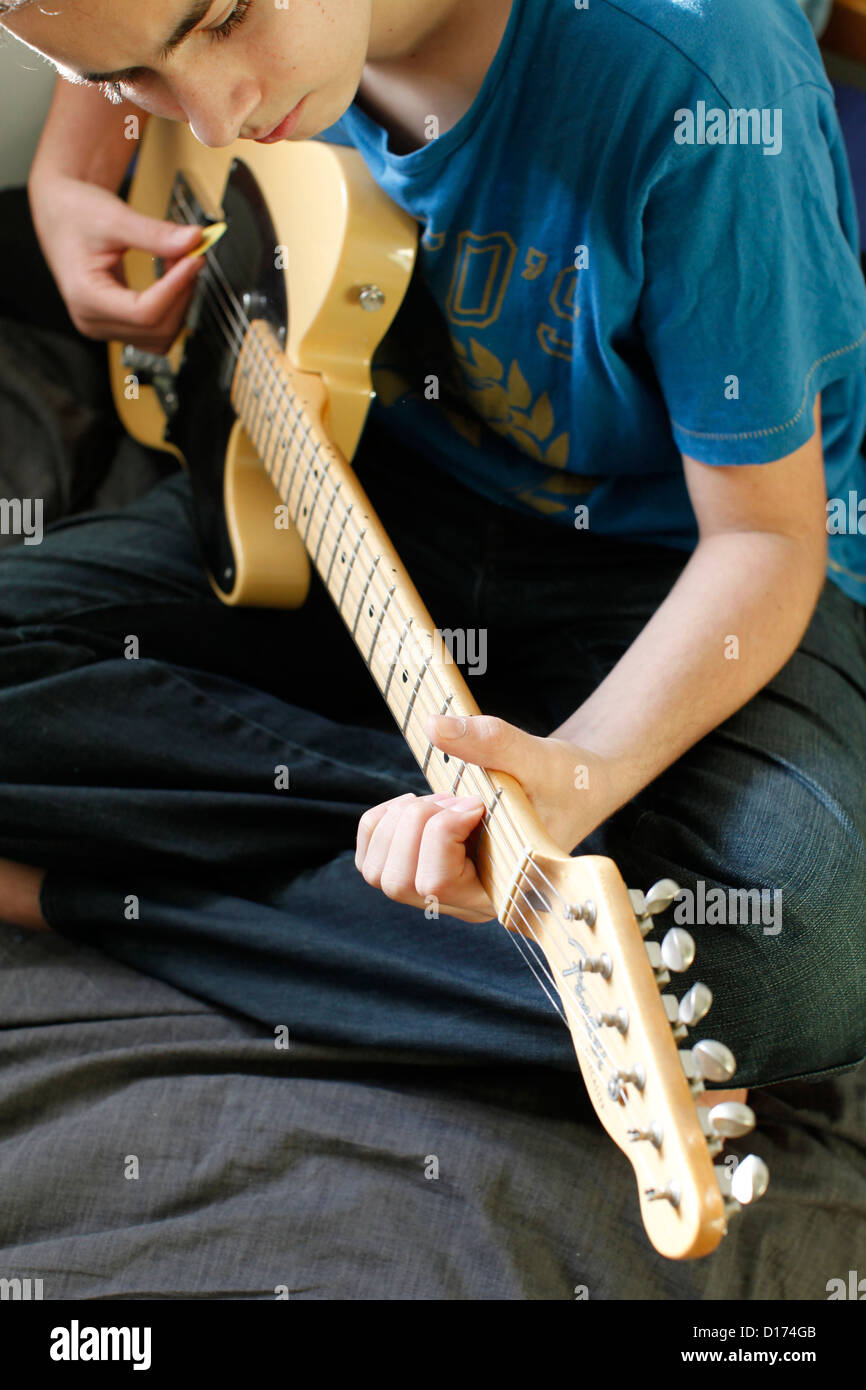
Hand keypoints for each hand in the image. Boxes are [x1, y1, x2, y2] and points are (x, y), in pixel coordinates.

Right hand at [29, 175, 204, 352]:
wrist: (61, 215)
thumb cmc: (76, 214)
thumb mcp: (114, 217)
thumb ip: (155, 234)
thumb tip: (193, 240)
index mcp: (86, 298)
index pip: (144, 312)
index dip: (176, 287)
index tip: (194, 259)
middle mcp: (94, 321)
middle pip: (156, 328)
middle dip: (181, 292)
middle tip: (190, 255)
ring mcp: (105, 327)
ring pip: (160, 336)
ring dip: (180, 303)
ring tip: (180, 265)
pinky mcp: (118, 325)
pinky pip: (156, 331)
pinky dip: (172, 309)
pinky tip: (173, 280)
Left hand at [354, 714, 615, 920]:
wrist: (567, 788)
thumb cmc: (564, 781)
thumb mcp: (537, 758)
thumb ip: (491, 743)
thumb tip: (434, 726)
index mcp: (500, 894)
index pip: (437, 883)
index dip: (442, 833)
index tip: (476, 802)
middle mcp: (466, 903)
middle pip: (398, 881)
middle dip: (417, 825)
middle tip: (455, 797)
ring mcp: (440, 891)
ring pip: (378, 873)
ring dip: (398, 824)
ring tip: (438, 802)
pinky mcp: (421, 870)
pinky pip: (370, 859)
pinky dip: (382, 823)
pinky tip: (418, 804)